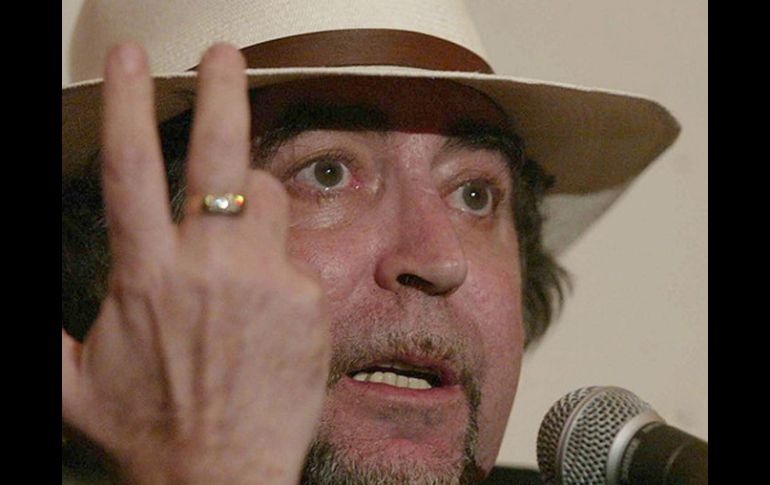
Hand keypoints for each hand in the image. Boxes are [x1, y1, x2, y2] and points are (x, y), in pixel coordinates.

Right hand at [61, 43, 330, 483]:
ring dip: (256, 197)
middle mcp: (208, 266)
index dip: (125, 104)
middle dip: (221, 91)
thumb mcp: (69, 385)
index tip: (130, 59)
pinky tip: (268, 309)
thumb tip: (33, 307)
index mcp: (146, 275)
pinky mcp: (309, 302)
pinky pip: (297, 257)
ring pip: (270, 197)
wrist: (219, 478)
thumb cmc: (145, 434)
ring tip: (243, 234)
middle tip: (224, 55)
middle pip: (218, 154)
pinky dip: (281, 265)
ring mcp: (266, 281)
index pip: (130, 168)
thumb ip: (44, 335)